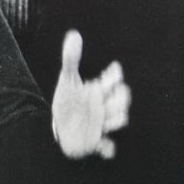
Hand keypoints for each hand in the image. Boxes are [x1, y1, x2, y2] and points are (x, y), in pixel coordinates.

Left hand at [51, 30, 130, 158]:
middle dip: (121, 96)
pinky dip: (108, 148)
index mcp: (98, 91)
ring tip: (105, 116)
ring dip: (115, 118)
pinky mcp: (96, 140)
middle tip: (112, 91)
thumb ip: (70, 58)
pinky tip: (103, 145)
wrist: (61, 128)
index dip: (114, 74)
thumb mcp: (67, 81)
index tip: (112, 68)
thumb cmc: (68, 102)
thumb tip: (74, 34)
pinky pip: (107, 147)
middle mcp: (104, 106)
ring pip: (119, 119)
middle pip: (122, 99)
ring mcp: (102, 123)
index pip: (113, 80)